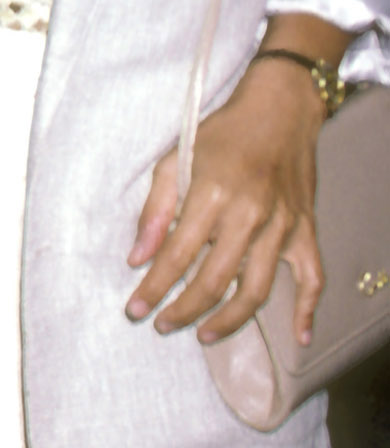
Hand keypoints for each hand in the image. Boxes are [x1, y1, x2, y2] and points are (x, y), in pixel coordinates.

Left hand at [127, 56, 326, 350]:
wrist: (279, 111)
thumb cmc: (222, 134)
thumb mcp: (175, 159)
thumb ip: (154, 210)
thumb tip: (137, 258)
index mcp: (211, 195)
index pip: (176, 256)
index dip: (153, 287)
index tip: (135, 309)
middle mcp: (249, 215)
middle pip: (214, 281)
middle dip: (183, 310)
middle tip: (162, 325)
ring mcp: (281, 226)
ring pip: (256, 290)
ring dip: (228, 320)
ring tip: (203, 334)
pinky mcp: (305, 230)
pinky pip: (312, 278)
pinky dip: (306, 310)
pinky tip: (296, 336)